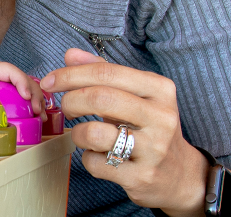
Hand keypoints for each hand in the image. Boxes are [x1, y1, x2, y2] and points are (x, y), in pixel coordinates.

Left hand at [0, 58, 44, 116]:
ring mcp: (6, 82)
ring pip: (27, 88)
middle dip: (35, 94)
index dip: (22, 82)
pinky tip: (36, 117)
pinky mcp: (6, 92)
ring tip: (42, 116)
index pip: (12, 71)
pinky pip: (22, 96)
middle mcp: (2, 73)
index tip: (26, 96)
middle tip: (38, 111)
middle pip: (25, 80)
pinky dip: (31, 105)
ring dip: (37, 100)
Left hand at [40, 49, 206, 215]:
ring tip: (85, 135)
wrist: (180, 175)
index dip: (71, 75)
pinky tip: (100, 156)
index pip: (107, 72)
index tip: (50, 81)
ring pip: (94, 133)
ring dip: (78, 133)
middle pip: (100, 98)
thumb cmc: (151, 128)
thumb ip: (104, 73)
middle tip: (66, 108)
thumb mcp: (136, 96)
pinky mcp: (142, 176)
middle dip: (71, 101)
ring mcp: (154, 149)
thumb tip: (70, 55)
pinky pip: (96, 163)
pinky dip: (88, 158)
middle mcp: (161, 117)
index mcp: (160, 89)